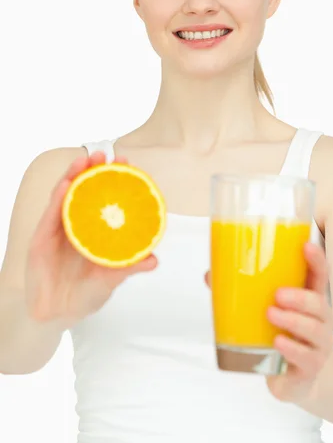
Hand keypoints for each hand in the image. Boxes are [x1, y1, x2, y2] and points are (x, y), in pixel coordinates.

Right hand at [26, 151, 156, 328]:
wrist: (57, 315)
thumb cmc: (85, 294)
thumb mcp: (111, 279)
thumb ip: (129, 267)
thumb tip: (154, 259)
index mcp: (93, 229)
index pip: (104, 198)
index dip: (114, 180)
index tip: (127, 164)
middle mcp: (75, 224)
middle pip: (83, 190)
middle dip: (93, 169)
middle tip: (105, 154)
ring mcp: (57, 230)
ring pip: (64, 196)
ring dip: (73, 176)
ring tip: (84, 160)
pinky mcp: (41, 240)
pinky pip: (50, 216)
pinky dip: (57, 199)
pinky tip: (66, 185)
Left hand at [204, 242, 332, 404]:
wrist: (290, 379)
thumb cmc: (278, 335)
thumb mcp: (263, 312)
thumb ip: (240, 293)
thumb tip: (210, 275)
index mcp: (309, 301)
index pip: (319, 276)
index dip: (316, 260)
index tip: (306, 245)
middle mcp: (320, 321)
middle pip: (319, 304)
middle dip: (299, 297)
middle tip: (277, 294)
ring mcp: (319, 346)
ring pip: (315, 331)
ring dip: (293, 321)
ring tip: (271, 314)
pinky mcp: (310, 369)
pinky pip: (306, 358)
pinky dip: (292, 349)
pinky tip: (278, 343)